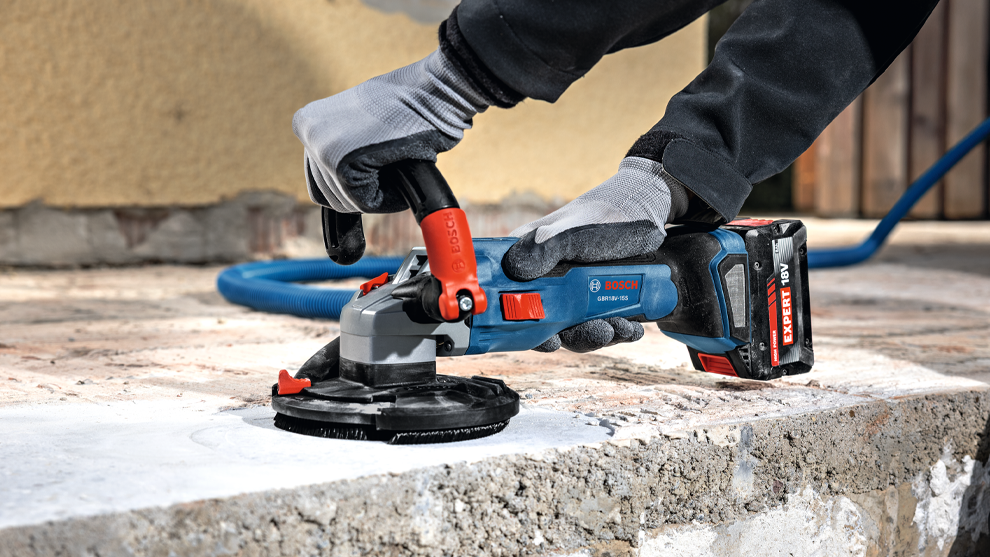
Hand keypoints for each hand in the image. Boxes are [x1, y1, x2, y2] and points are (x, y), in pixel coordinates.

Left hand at [292, 48, 487, 213]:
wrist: (434, 90)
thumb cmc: (412, 104)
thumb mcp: (366, 121)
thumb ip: (345, 146)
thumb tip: (342, 181)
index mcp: (308, 121)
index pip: (320, 178)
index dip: (353, 182)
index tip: (376, 165)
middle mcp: (308, 132)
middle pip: (329, 193)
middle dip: (362, 190)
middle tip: (390, 167)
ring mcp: (322, 148)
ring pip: (347, 200)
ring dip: (377, 193)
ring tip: (397, 165)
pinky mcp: (342, 164)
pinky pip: (365, 202)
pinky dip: (388, 198)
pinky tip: (401, 172)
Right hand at [504, 156, 685, 352]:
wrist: (643, 212)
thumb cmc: (600, 216)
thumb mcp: (572, 233)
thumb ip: (545, 248)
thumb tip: (514, 268)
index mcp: (528, 263)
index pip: (512, 301)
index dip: (525, 327)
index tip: (549, 340)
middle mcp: (546, 282)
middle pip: (549, 322)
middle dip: (576, 335)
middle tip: (601, 332)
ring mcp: (572, 294)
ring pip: (577, 327)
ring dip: (601, 334)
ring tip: (623, 328)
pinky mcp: (597, 301)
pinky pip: (602, 324)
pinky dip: (619, 330)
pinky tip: (634, 328)